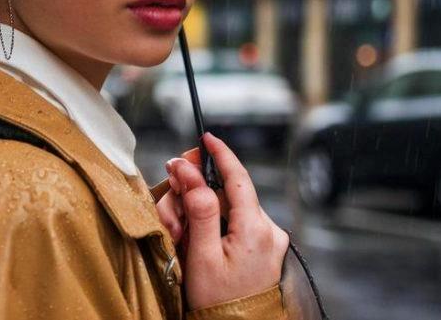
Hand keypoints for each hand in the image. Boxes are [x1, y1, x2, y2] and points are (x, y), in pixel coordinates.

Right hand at [154, 132, 288, 309]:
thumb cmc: (219, 303)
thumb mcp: (202, 256)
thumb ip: (200, 211)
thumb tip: (193, 174)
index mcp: (256, 229)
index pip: (238, 178)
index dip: (221, 155)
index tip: (207, 138)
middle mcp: (269, 230)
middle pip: (227, 193)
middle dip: (196, 194)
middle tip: (171, 205)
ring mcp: (269, 240)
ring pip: (229, 208)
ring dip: (201, 212)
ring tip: (179, 234)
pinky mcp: (264, 248)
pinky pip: (236, 223)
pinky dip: (214, 223)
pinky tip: (195, 237)